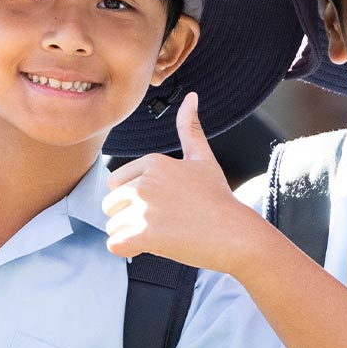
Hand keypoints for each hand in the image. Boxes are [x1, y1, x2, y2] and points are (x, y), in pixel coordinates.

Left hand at [101, 93, 262, 273]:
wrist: (236, 235)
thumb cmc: (219, 199)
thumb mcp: (203, 159)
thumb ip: (190, 129)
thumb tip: (191, 97)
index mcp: (152, 162)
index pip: (115, 183)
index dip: (137, 199)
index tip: (166, 203)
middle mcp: (143, 181)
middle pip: (110, 205)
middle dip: (130, 217)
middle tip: (165, 221)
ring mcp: (143, 208)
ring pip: (112, 226)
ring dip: (131, 235)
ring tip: (163, 233)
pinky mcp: (143, 234)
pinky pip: (115, 245)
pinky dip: (129, 250)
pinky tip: (155, 246)